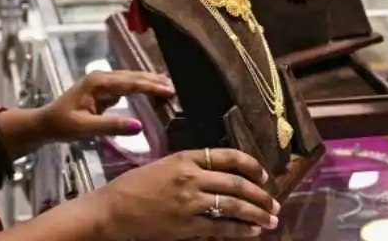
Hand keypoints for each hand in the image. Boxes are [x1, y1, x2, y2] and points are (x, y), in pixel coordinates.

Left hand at [39, 70, 173, 140]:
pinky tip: (153, 87)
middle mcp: (102, 77)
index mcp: (98, 83)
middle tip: (174, 89)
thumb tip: (138, 126)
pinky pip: (127, 85)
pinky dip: (141, 86)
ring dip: (149, 82)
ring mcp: (103, 81)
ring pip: (131, 78)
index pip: (129, 83)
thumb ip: (111, 126)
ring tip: (169, 86)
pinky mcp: (104, 88)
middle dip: (154, 81)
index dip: (150, 87)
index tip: (169, 91)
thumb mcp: (85, 128)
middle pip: (133, 77)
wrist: (45, 123)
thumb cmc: (62, 125)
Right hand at [96, 148, 278, 239]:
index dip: (250, 165)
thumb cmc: (134, 186)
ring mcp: (189, 202)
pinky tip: (253, 231)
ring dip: (256, 213)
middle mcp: (191, 177)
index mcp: (186, 158)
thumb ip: (190, 167)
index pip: (228, 156)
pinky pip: (220, 227)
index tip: (263, 175)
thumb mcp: (164, 165)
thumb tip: (219, 174)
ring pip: (233, 206)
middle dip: (260, 194)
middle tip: (275, 203)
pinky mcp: (186, 225)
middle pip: (236, 183)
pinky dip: (240, 230)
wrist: (112, 209)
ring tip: (272, 219)